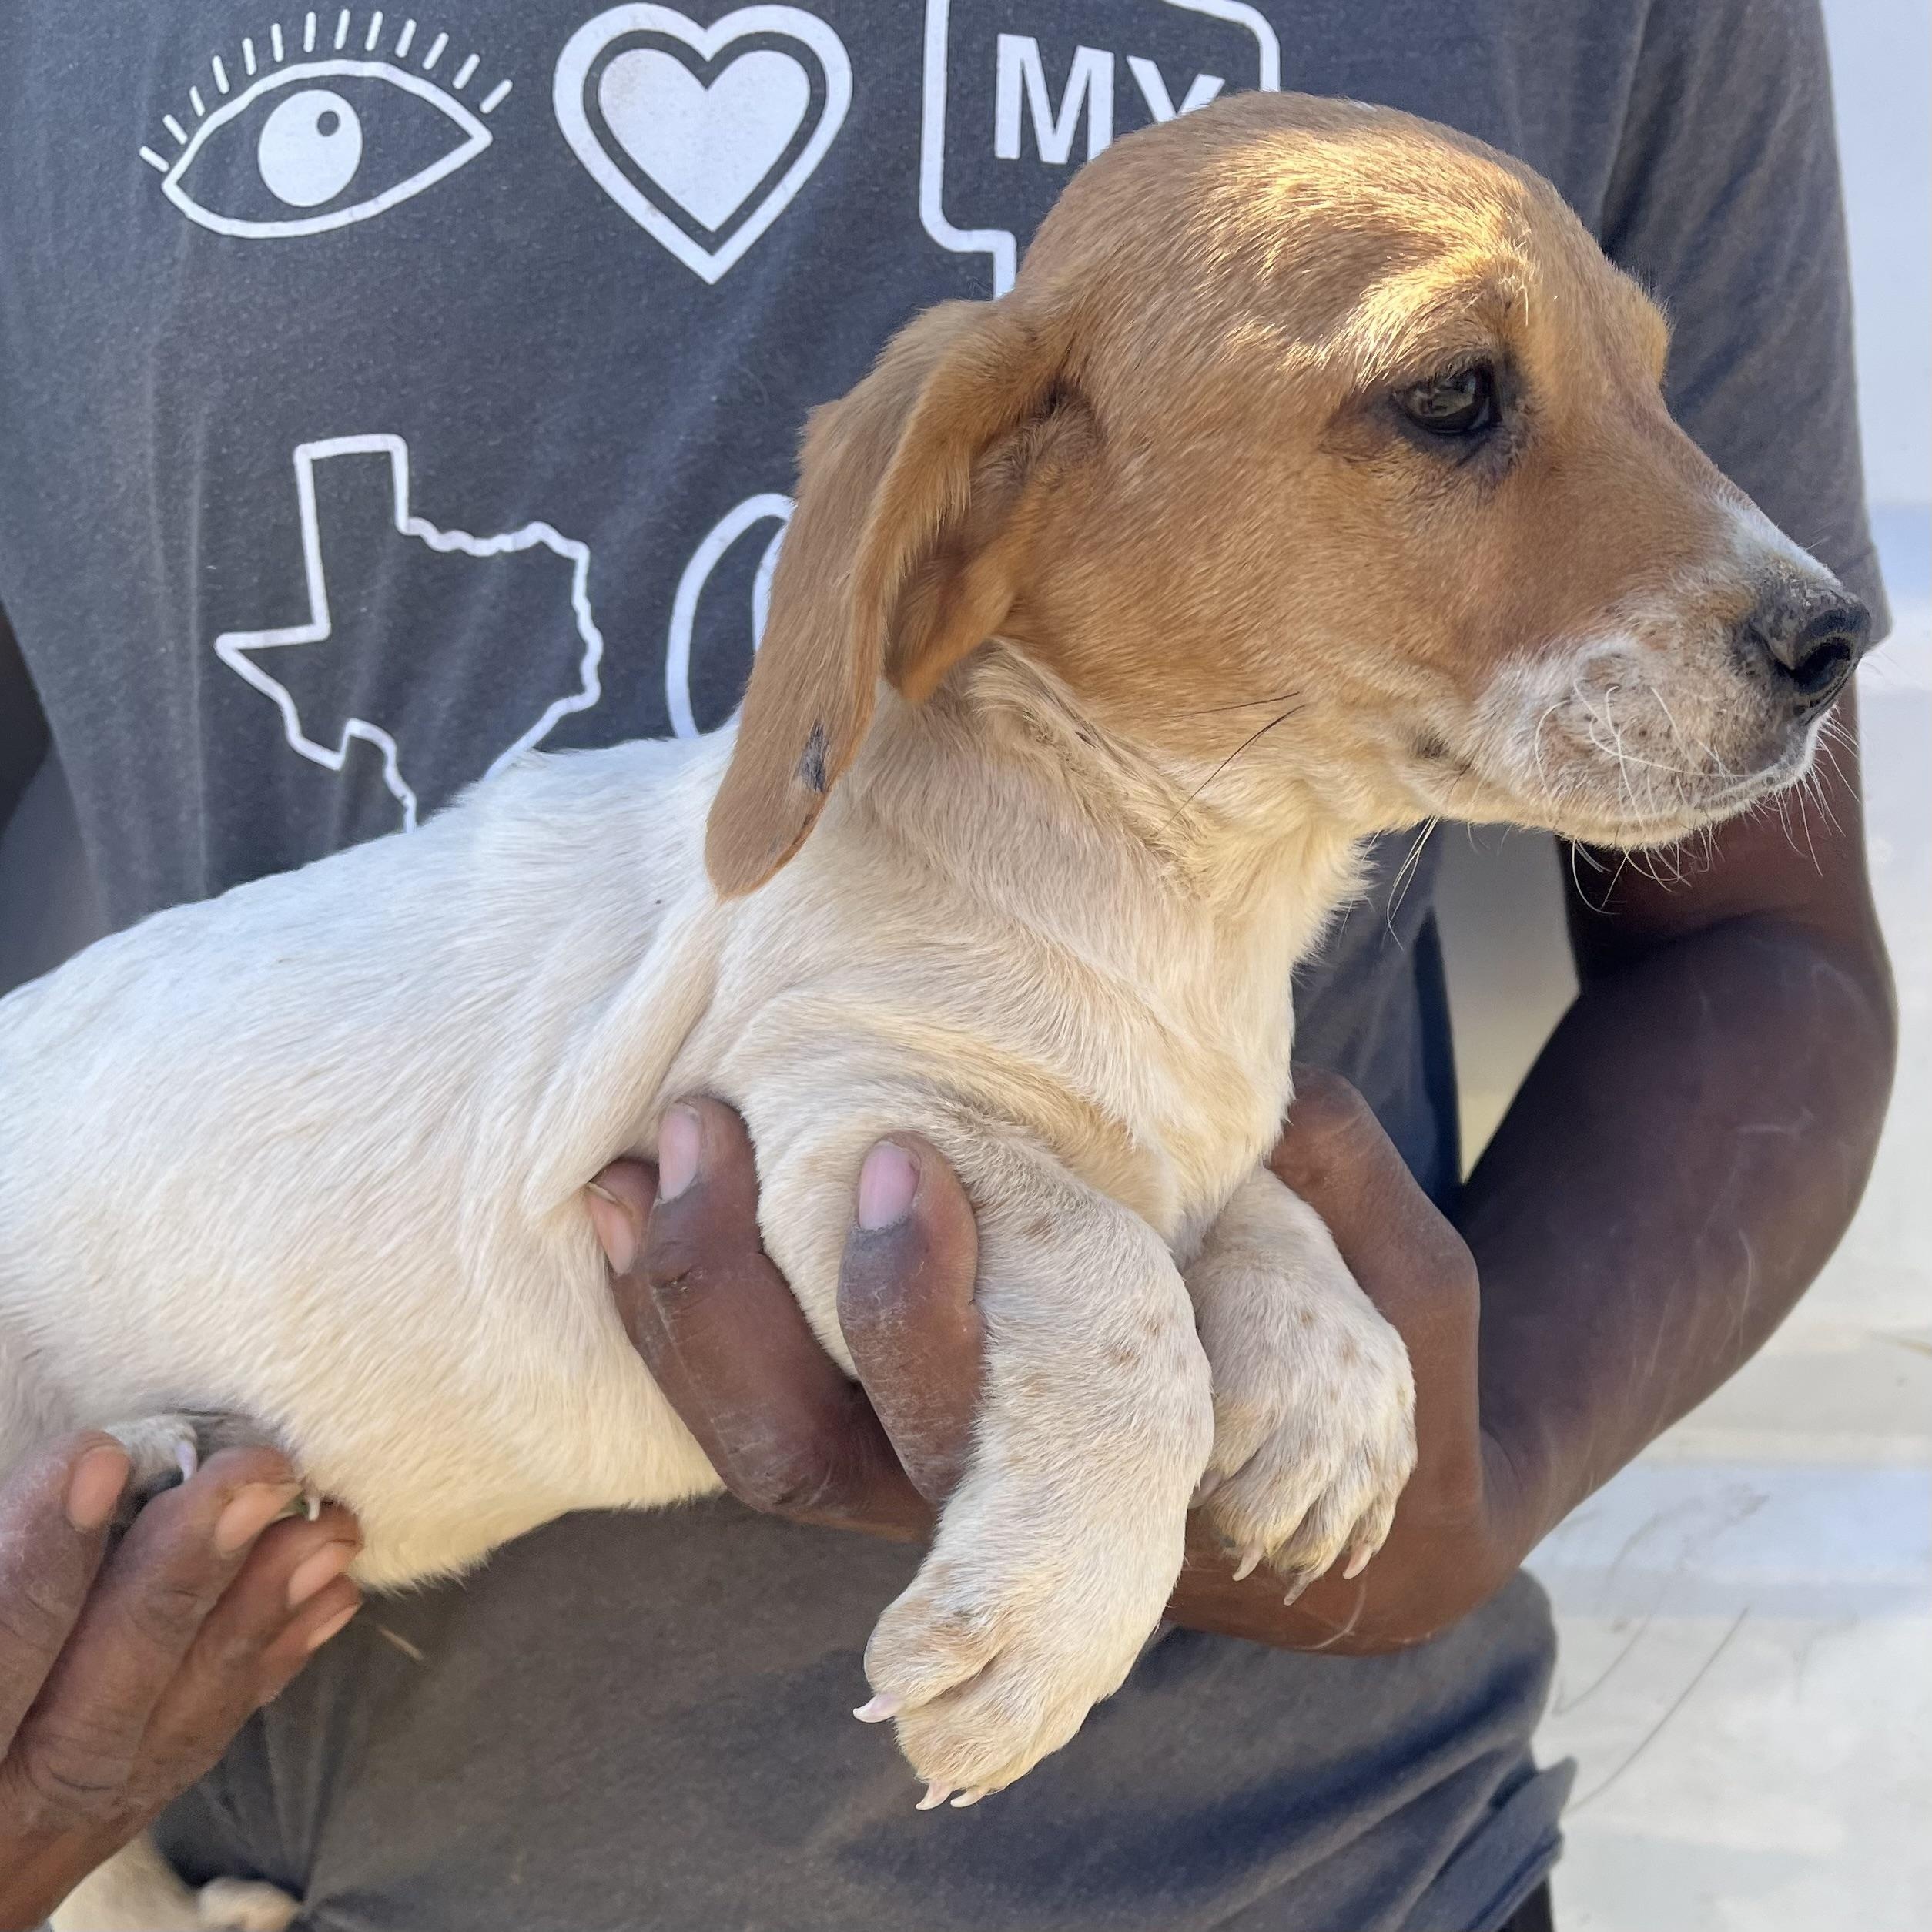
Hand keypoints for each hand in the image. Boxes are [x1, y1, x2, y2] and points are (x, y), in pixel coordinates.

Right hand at [0, 1436, 362, 1929]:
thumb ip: (0, 1572)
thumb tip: (96, 1466)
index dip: (35, 1569)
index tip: (98, 1454)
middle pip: (83, 1716)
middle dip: (176, 1588)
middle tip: (258, 1474)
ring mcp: (34, 1847)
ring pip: (156, 1744)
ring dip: (249, 1624)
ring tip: (324, 1528)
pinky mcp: (89, 1833)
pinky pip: (182, 1760)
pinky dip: (259, 1674)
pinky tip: (326, 1599)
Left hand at [587, 1082, 1530, 1653]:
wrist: (1333, 1487)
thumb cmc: (1374, 1376)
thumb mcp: (1395, 1290)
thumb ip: (1341, 1206)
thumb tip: (1281, 1108)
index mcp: (1112, 1478)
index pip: (971, 1432)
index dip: (913, 1316)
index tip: (898, 1159)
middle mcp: (984, 1502)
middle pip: (808, 1455)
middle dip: (738, 1297)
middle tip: (716, 1127)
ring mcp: (916, 1474)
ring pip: (752, 1440)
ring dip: (679, 1303)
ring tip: (641, 1158)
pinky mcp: (877, 1429)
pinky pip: (748, 1402)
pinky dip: (681, 1313)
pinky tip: (631, 1197)